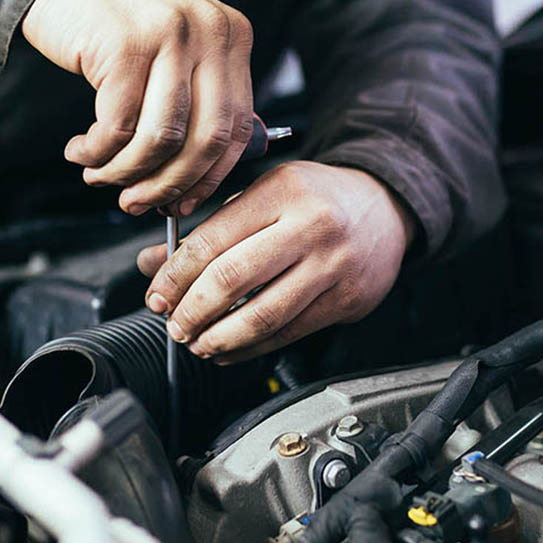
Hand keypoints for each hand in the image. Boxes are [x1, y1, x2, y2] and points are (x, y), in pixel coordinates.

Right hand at [21, 0, 254, 215]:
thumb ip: (193, 105)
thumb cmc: (115, 26)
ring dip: (125, 172)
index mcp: (232, 38)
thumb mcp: (173, 55)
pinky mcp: (126, 45)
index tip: (182, 203)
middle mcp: (210, 32)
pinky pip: (118, 127)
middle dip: (168, 185)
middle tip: (135, 203)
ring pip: (161, 139)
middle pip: (205, 140)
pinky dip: (96, 153)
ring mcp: (170, 35)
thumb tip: (191, 186)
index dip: (209, 178)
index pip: (238, 128)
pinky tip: (81, 151)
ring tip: (99, 177)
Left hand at [136, 162, 415, 362]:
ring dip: (219, 337)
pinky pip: (289, 333)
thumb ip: (211, 228)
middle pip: (233, 279)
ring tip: (197, 342)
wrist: (386, 207)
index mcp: (282, 192)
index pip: (213, 239)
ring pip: (262, 315)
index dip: (176, 275)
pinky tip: (228, 350)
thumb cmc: (318, 198)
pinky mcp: (346, 300)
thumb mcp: (264, 194)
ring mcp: (332, 266)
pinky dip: (251, 349)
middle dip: (193, 310)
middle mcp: (310, 227)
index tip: (157, 295)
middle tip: (174, 324)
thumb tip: (155, 263)